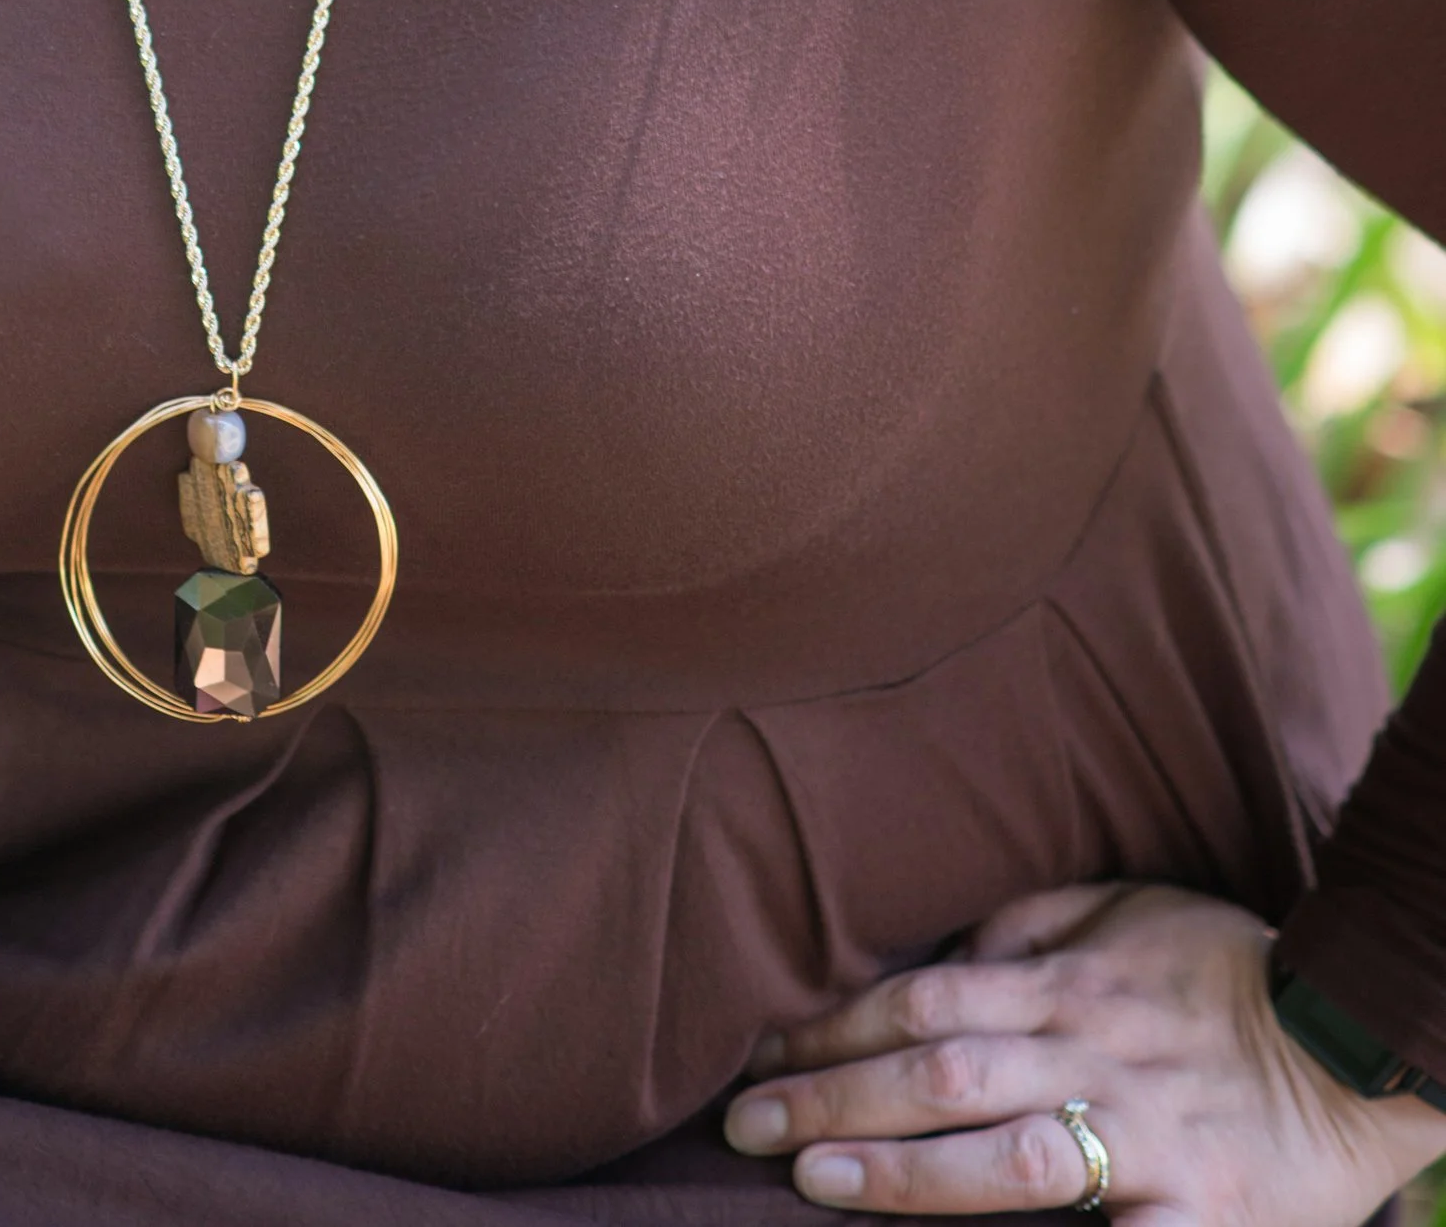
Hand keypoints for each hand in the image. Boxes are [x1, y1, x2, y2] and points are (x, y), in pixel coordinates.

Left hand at [720, 881, 1445, 1218]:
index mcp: (1069, 984)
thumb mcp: (1131, 907)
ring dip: (904, 1171)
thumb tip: (949, 944)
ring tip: (815, 1181)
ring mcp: (1146, 1140)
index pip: (927, 996)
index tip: (763, 1048)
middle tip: (745, 1125)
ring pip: (1007, 1154)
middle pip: (943, 1070)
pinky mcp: (1199, 1219)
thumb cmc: (1230, 972)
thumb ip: (1034, 921)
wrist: (1359, 1039)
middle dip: (835, 1097)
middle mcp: (1092, 1055)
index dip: (838, 1022)